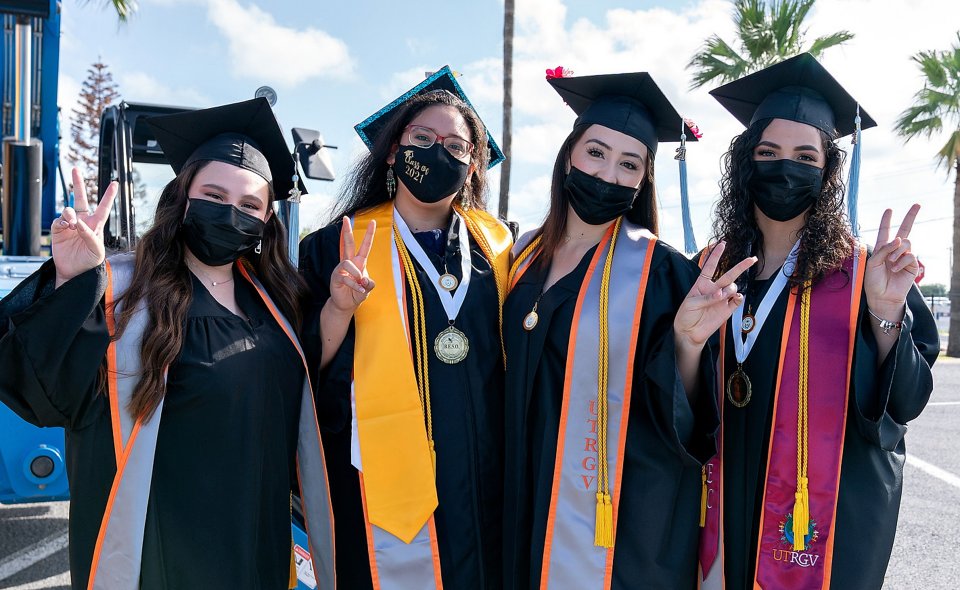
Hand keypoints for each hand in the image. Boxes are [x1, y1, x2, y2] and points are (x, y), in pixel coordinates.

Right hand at [52, 168, 117, 287]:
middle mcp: (83, 222)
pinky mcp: (58, 231)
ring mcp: (69, 225)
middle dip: (78, 184)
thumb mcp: (97, 252)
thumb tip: (78, 222)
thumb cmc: (90, 262)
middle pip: (80, 199)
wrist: (74, 272)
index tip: (115, 183)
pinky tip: (65, 226)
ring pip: (68, 210)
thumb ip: (91, 237)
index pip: (103, 208)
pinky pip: (57, 221)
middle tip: (75, 169)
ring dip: (69, 214)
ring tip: (71, 223)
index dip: (108, 196)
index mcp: (96, 226)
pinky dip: (61, 222)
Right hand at [328, 217, 375, 314]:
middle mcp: (349, 262)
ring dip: (356, 274)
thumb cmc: (357, 293)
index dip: (369, 234)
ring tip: (361, 284)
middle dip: (347, 231)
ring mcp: (341, 269)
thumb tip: (365, 279)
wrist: (346, 304)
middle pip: (348, 244)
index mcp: (359, 262)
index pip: (365, 246)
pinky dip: (354, 285)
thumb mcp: (367, 289)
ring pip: (347, 263)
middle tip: (345, 218)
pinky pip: (345, 277)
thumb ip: (369, 284)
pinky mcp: (336, 277)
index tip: (373, 221)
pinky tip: (358, 290)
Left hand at [674, 241, 756, 349]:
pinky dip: (738, 297)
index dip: (716, 255)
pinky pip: (737, 300)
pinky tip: (735, 297)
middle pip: (729, 274)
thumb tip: (722, 294)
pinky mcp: (727, 309)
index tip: (722, 244)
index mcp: (702, 284)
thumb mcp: (691, 303)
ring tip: (722, 296)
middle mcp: (714, 289)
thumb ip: (707, 297)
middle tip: (752, 259)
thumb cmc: (686, 315)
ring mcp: (722, 299)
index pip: (710, 266)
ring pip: (733, 286)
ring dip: (730, 288)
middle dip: (741, 266)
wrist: (690, 333)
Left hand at [864, 204, 919, 318]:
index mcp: (882, 249)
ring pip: (906, 243)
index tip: (889, 210)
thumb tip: (899, 238)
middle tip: (917, 204)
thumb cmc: (874, 281)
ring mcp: (904, 257)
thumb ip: (884, 249)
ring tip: (891, 262)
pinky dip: (901, 260)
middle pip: (905, 230)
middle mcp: (894, 251)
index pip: (885, 232)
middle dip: (910, 217)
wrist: (882, 296)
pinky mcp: (912, 265)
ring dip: (897, 251)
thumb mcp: (873, 263)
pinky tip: (895, 269)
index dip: (886, 221)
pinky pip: (910, 255)